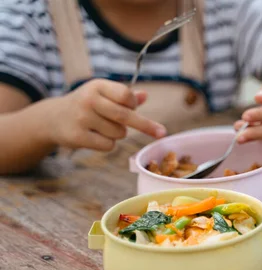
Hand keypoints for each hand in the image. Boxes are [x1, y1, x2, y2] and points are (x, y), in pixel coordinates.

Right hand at [49, 79, 165, 150]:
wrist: (53, 118)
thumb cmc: (86, 105)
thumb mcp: (102, 95)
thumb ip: (123, 96)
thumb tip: (145, 95)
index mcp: (97, 86)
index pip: (126, 96)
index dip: (134, 105)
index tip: (137, 109)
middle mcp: (89, 100)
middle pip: (126, 116)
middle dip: (146, 126)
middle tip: (162, 133)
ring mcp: (82, 118)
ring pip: (119, 133)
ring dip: (117, 134)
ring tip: (101, 128)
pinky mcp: (78, 136)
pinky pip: (108, 145)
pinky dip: (108, 144)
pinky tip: (94, 137)